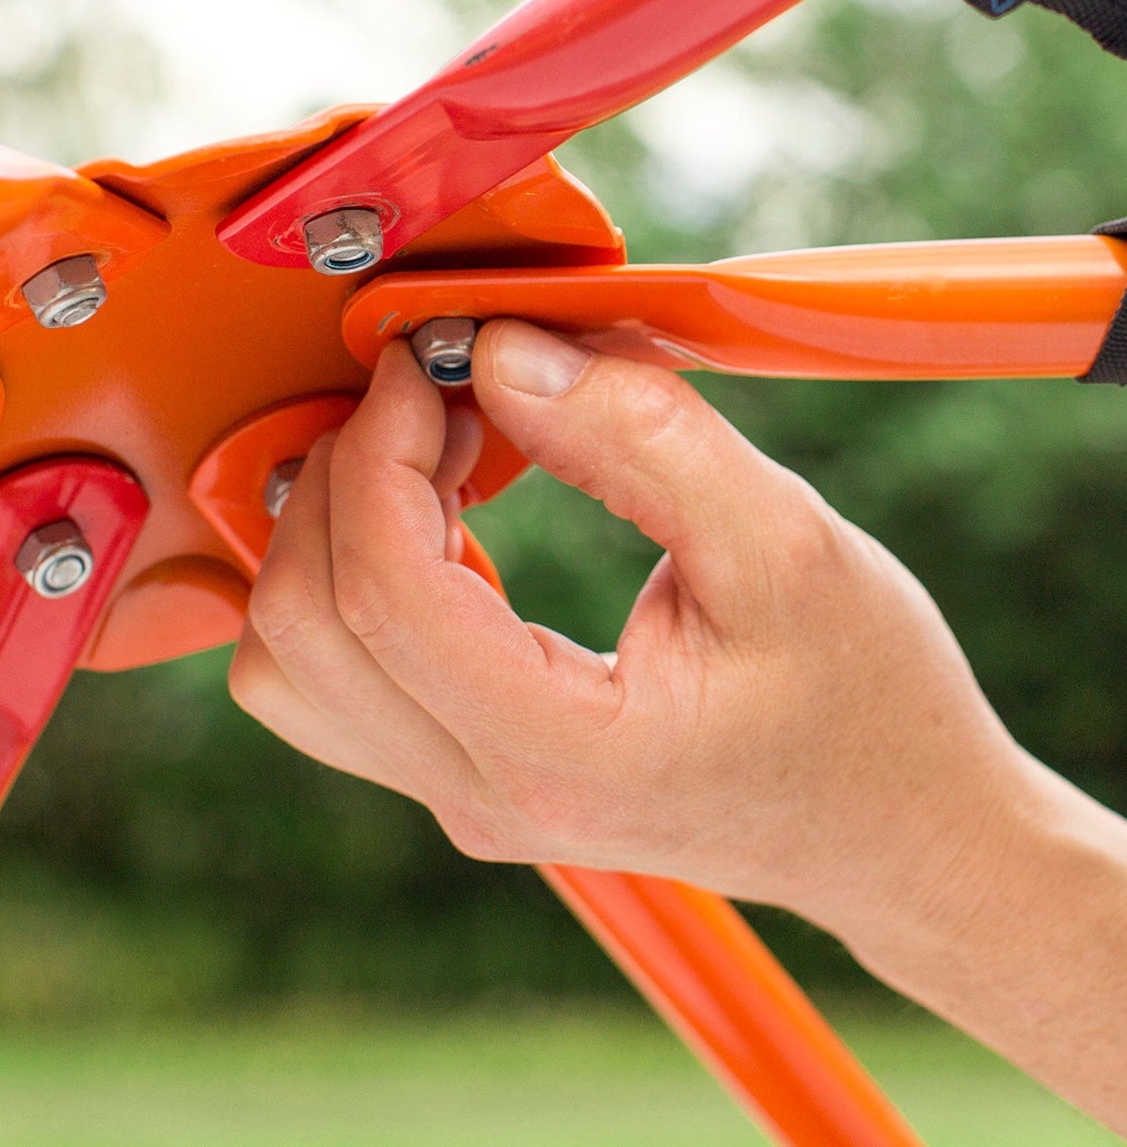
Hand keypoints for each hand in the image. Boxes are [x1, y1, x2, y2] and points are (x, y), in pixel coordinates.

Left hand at [231, 320, 1021, 927]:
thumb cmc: (866, 702)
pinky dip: (344, 577)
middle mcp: (483, 792)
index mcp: (558, 752)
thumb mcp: (784, 542)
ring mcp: (460, 794)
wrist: (898, 830)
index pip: (383, 593)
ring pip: (286, 663)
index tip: (434, 362)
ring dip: (330, 528)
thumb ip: (638, 436)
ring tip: (431, 452)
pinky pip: (326, 679)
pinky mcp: (459, 772)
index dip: (381, 448)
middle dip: (346, 472)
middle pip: (304, 623)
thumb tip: (499, 355)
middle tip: (441, 392)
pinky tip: (432, 517)